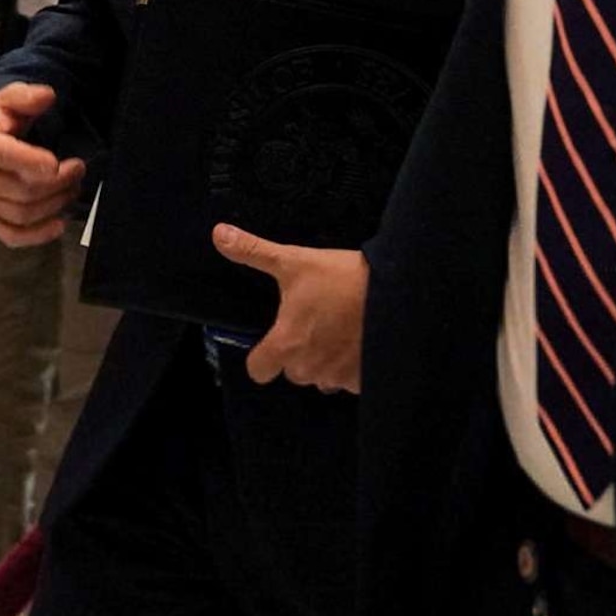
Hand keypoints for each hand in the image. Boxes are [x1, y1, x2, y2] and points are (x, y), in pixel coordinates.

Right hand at [0, 83, 83, 245]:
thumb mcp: (8, 98)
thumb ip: (26, 96)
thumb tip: (47, 96)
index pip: (5, 157)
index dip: (32, 162)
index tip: (57, 162)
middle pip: (21, 191)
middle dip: (57, 183)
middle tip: (78, 169)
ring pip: (22, 214)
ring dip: (55, 204)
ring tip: (73, 188)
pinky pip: (12, 236)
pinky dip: (38, 235)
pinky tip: (60, 223)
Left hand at [213, 227, 365, 392]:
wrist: (397, 293)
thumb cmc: (340, 278)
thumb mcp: (294, 261)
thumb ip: (253, 252)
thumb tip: (218, 233)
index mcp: (286, 344)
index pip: (258, 370)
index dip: (262, 356)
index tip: (273, 340)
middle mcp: (309, 368)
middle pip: (292, 372)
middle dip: (300, 354)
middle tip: (315, 324)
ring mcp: (338, 378)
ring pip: (322, 377)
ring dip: (326, 361)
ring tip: (340, 330)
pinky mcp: (363, 381)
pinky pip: (349, 381)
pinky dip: (351, 367)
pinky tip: (359, 341)